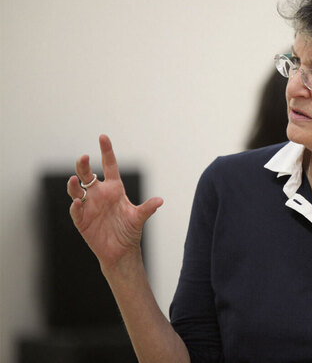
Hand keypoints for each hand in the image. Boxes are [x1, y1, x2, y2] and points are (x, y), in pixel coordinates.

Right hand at [67, 134, 162, 269]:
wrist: (121, 251)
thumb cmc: (129, 231)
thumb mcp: (139, 218)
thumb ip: (147, 209)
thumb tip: (160, 200)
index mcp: (115, 189)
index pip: (109, 165)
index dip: (106, 151)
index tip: (103, 137)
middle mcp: (100, 194)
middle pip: (88, 175)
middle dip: (84, 165)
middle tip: (85, 157)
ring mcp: (89, 206)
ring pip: (76, 190)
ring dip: (73, 184)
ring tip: (74, 179)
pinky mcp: (82, 220)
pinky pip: (76, 210)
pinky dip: (76, 206)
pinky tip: (78, 203)